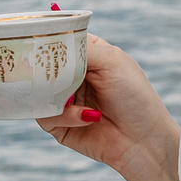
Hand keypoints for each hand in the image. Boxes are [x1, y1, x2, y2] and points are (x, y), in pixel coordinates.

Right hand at [35, 35, 176, 176]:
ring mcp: (64, 100)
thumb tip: (48, 44)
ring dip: (56, 94)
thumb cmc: (135, 97)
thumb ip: (80, 49)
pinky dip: (65, 115)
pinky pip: (44, 115)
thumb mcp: (111, 61)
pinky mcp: (58, 124)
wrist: (143, 141)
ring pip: (38, 90)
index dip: (49, 40)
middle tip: (47, 70)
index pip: (60, 41)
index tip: (37, 39)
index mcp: (87, 57)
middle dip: (44, 68)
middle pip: (43, 65)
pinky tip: (88, 117)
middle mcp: (73, 76)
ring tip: (74, 98)